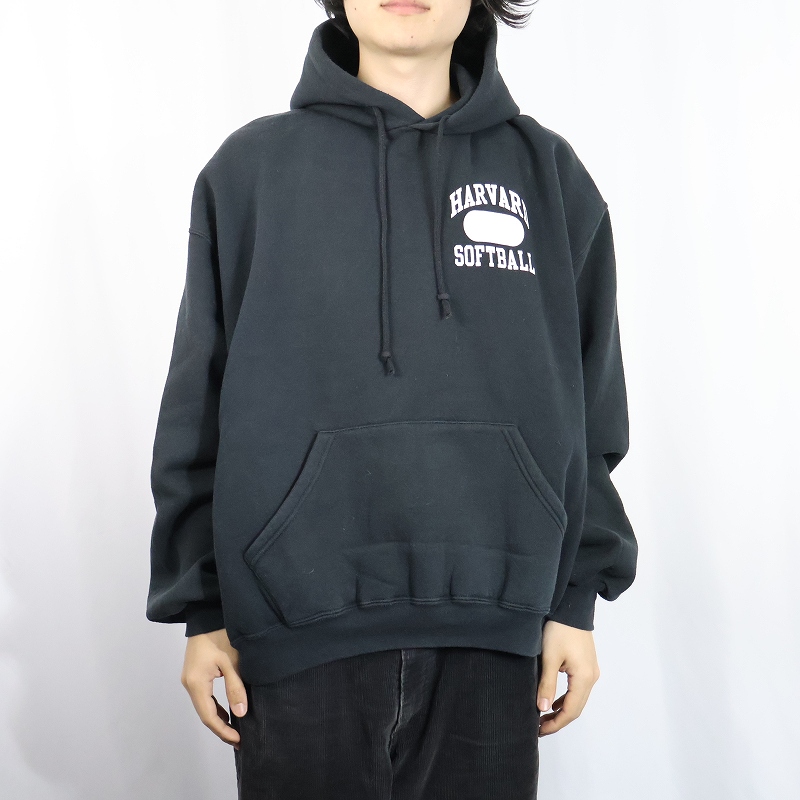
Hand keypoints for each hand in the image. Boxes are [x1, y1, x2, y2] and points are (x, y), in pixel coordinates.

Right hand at [181, 628, 247, 748]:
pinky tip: (228, 712)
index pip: (209, 716)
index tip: (239, 740)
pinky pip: (205, 696)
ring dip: (219, 718)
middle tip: (239, 740)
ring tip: (236, 730)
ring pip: (205, 705)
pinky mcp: (195, 674)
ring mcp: (191, 679)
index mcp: (196, 683)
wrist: (206, 615)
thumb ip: (236, 688)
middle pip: (205, 713)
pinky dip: (216, 706)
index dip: (223, 730)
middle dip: (221, 728)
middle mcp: (189, 684)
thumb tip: (241, 714)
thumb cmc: (220, 635)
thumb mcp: (231, 661)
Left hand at [536, 620, 599, 736]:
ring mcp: (591, 670)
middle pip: (576, 707)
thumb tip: (543, 710)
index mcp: (584, 678)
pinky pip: (577, 688)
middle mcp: (592, 677)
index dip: (555, 724)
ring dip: (562, 710)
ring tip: (543, 717)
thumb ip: (547, 685)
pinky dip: (566, 698)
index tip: (539, 730)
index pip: (571, 711)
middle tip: (539, 727)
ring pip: (577, 698)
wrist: (571, 606)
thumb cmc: (559, 629)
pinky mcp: (586, 664)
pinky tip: (553, 701)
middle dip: (558, 720)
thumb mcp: (549, 657)